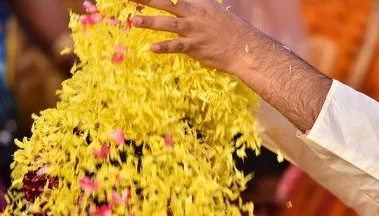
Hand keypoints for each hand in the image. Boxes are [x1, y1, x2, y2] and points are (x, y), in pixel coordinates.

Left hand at [130, 0, 262, 74]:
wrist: (245, 48)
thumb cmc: (230, 32)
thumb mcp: (213, 13)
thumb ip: (195, 10)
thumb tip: (181, 9)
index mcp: (199, 3)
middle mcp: (195, 14)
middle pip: (167, 3)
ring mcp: (195, 30)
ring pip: (169, 23)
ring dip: (150, 22)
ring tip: (133, 20)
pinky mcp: (196, 47)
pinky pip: (177, 46)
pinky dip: (164, 47)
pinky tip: (152, 48)